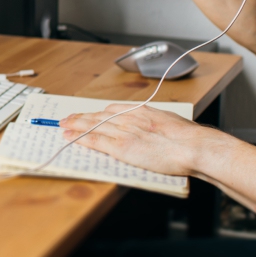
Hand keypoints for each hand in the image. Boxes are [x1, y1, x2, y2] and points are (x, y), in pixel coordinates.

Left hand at [60, 103, 202, 176]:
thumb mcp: (170, 122)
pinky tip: (70, 137)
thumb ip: (157, 123)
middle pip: (99, 115)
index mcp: (142, 111)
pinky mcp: (122, 147)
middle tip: (67, 118)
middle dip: (82, 117)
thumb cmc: (188, 138)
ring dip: (76, 125)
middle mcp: (130, 118)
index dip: (98, 112)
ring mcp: (125, 132)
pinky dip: (81, 138)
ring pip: (93, 125)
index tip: (90, 113)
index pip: (113, 109)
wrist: (192, 146)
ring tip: (63, 125)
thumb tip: (156, 127)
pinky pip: (96, 141)